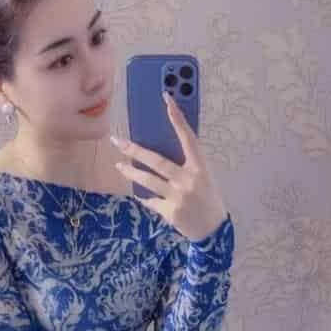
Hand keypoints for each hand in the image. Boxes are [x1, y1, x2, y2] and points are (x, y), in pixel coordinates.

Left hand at [111, 92, 226, 242]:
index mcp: (200, 167)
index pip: (188, 138)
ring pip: (148, 181)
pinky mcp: (169, 212)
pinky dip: (143, 196)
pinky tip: (138, 192)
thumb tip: (163, 146)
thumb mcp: (204, 177)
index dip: (178, 118)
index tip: (167, 99)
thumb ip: (188, 164)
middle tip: (117, 141)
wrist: (213, 232)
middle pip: (157, 161)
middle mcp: (188, 180)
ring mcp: (178, 197)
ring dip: (131, 172)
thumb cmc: (207, 199)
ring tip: (119, 166)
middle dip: (135, 150)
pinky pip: (150, 200)